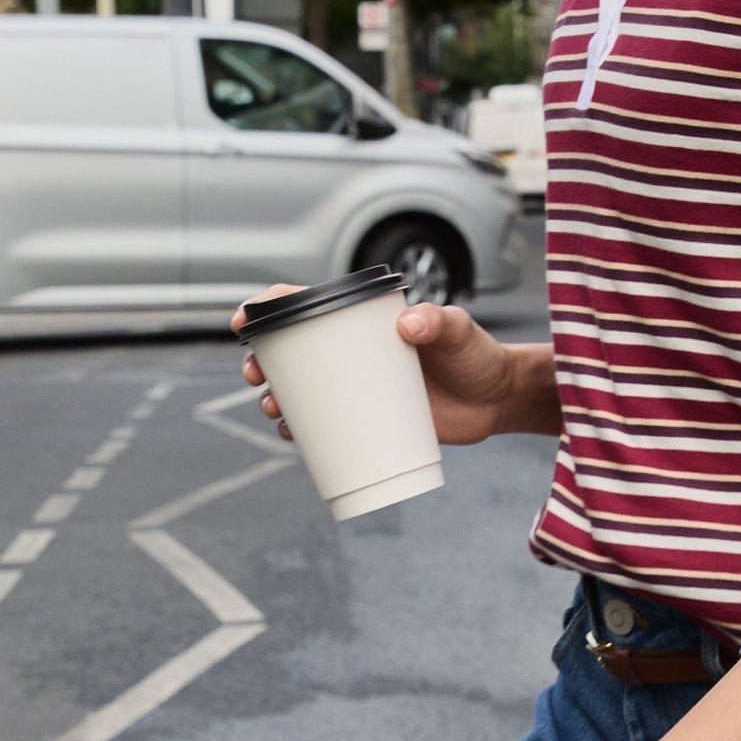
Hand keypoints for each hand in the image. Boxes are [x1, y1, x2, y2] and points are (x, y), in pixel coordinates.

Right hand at [234, 289, 519, 448]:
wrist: (496, 400)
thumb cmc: (476, 355)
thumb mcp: (459, 332)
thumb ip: (438, 321)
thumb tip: (408, 325)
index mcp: (365, 321)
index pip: (307, 305)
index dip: (269, 308)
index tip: (244, 321)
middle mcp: (354, 352)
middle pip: (293, 351)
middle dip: (262, 361)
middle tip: (256, 375)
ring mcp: (359, 387)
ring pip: (302, 390)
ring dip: (275, 398)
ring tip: (274, 409)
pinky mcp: (368, 419)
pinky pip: (325, 425)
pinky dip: (303, 431)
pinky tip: (291, 436)